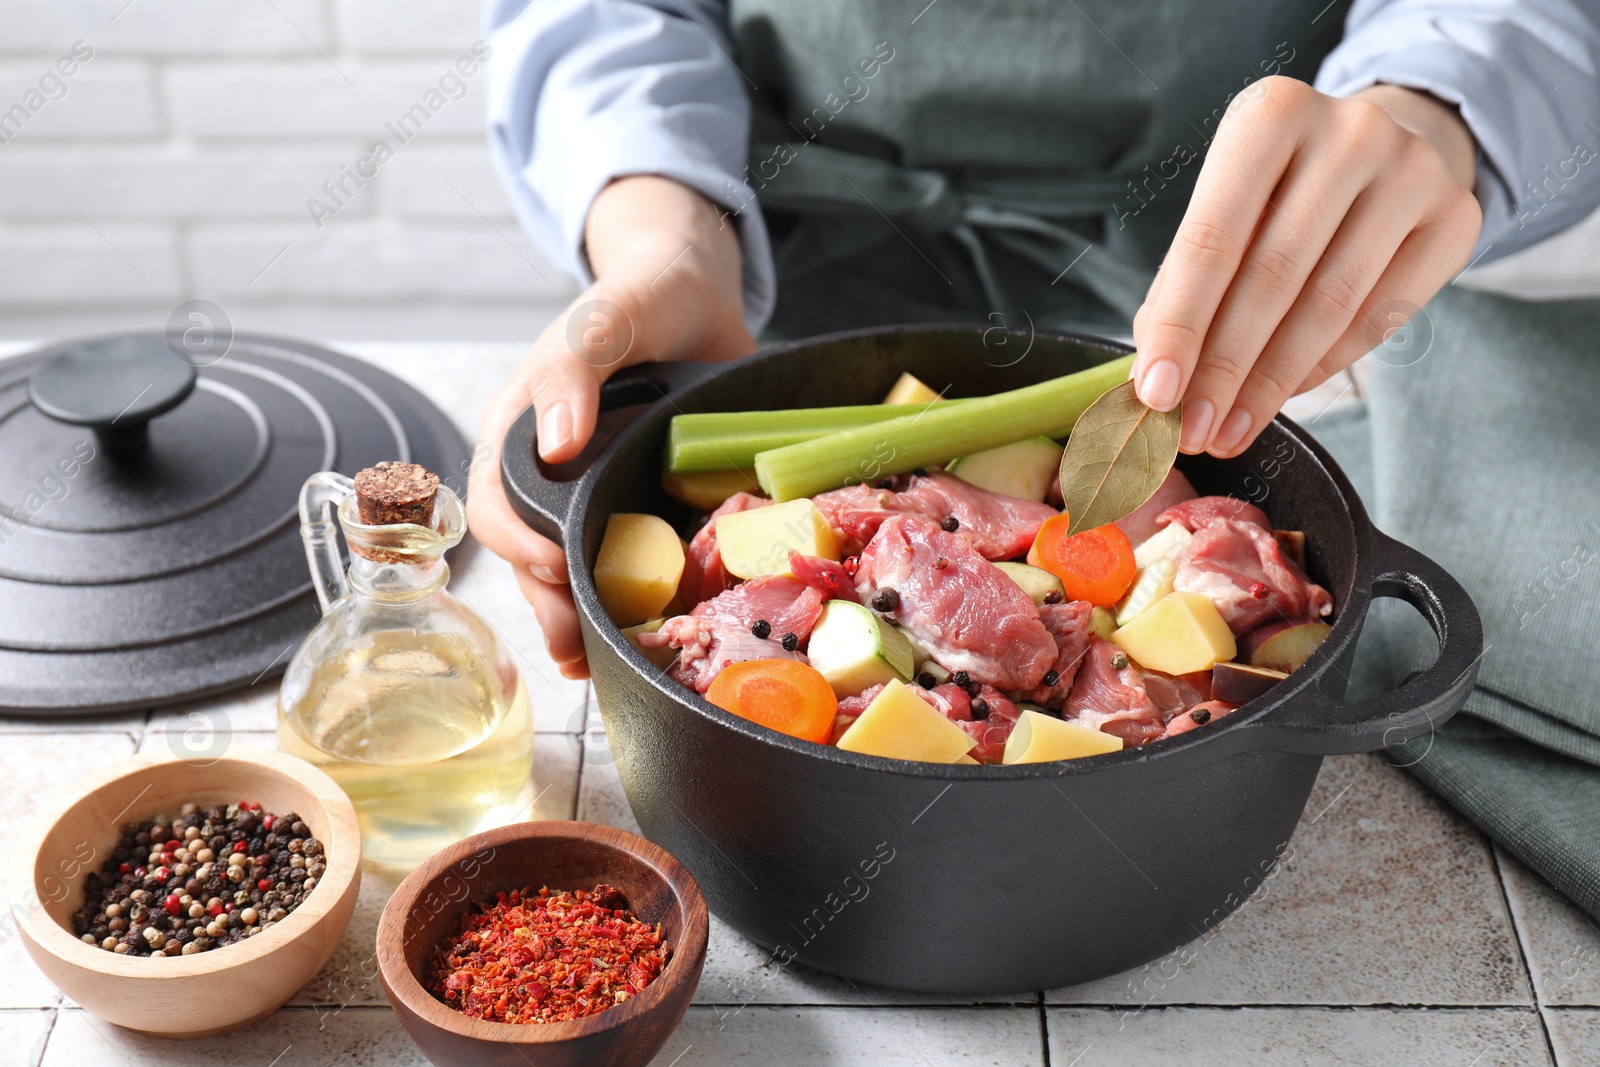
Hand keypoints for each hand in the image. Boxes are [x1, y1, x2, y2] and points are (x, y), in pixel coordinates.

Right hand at [467, 176, 754, 678]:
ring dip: (585, 621)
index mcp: (521, 432)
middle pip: (531, 558)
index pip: (498, 506)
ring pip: (573, 572)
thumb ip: (575, 365)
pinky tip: (644, 637)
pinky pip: (627, 563)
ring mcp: (594, 494)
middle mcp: (549, 473)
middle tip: (584, 653)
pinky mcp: (639, 506)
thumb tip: (554, 441)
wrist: (699, 294)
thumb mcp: (607, 316)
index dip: (519, 546)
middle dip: (551, 608)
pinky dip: (632, 602)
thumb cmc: (643, 293)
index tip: (557, 571)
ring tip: (608, 664)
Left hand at [1131, 77, 1482, 455]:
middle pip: (1271, 277)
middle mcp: (1349, 131)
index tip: (1154, 395)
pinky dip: (1321, 367)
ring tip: (1227, 431)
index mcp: (1270, 115)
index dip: (1179, 326)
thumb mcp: (1225, 210)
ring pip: (1328, 305)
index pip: (1211, 239)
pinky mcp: (1456, 217)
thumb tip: (1154, 381)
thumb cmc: (1282, 193)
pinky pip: (1379, 317)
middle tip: (1190, 432)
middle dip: (1222, 369)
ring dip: (1269, 384)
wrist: (1389, 153)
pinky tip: (1283, 397)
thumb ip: (1184, 284)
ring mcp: (1412, 170)